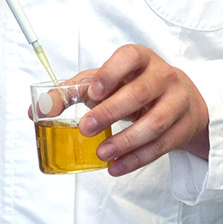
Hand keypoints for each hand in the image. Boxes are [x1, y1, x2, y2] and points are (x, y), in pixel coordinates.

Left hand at [76, 44, 209, 175]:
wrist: (181, 99)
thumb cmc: (135, 85)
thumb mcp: (107, 81)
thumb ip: (73, 91)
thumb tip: (39, 108)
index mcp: (141, 58)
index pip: (129, 57)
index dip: (111, 73)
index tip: (92, 92)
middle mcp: (163, 75)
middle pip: (139, 93)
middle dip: (110, 112)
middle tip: (85, 129)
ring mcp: (177, 101)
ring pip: (154, 123)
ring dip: (125, 141)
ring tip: (102, 153)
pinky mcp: (183, 127)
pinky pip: (161, 146)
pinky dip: (136, 159)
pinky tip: (116, 166)